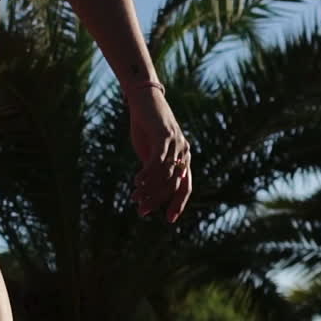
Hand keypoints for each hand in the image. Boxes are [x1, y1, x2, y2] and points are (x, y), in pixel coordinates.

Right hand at [127, 89, 191, 222]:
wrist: (143, 100)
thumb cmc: (146, 126)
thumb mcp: (149, 151)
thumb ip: (152, 169)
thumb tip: (146, 190)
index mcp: (183, 157)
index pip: (185, 186)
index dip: (178, 203)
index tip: (169, 219)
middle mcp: (184, 152)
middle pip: (174, 184)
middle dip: (158, 200)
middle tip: (143, 211)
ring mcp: (176, 144)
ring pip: (165, 175)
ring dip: (149, 189)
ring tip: (135, 198)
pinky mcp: (164, 136)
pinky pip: (157, 161)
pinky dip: (147, 174)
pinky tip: (137, 183)